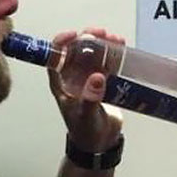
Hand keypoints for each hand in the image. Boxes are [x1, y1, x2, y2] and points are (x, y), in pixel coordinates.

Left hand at [48, 28, 124, 152]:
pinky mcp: (103, 80)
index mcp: (61, 84)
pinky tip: (122, 47)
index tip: (74, 34)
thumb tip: (97, 77)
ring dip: (102, 44)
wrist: (100, 144)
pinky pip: (106, 62)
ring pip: (93, 54)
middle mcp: (73, 77)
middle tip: (101, 33)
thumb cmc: (86, 132)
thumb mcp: (87, 115)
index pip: (54, 58)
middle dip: (87, 39)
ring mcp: (88, 78)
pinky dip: (113, 53)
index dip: (61, 43)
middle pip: (76, 51)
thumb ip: (91, 98)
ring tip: (115, 38)